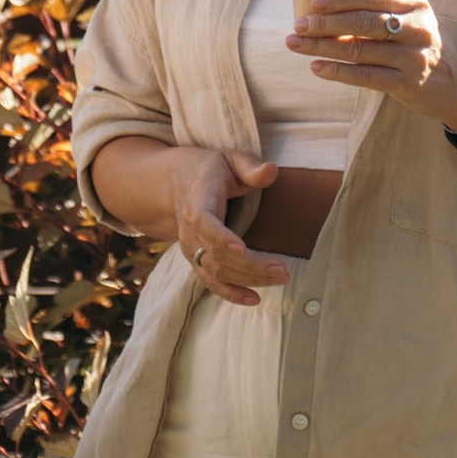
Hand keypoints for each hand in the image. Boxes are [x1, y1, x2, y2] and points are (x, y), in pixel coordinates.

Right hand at [165, 143, 280, 304]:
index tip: (241, 248)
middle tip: (283, 270)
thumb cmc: (210, 169)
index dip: (220, 237)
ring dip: (248, 279)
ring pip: (216, 272)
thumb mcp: (229, 158)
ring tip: (280, 278)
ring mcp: (192, 249)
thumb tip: (271, 171)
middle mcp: (190, 231)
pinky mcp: (197, 260)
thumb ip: (250, 166)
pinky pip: (211, 282)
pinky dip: (231, 293)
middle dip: (250, 265)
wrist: (173, 184)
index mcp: (198, 202)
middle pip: (216, 255)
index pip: (204, 223)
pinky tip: (255, 299)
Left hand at [288, 0, 456, 133]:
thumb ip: (382, 13)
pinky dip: (338, 71)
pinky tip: (317, 67)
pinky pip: (365, 76)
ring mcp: (413, 57)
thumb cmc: (425, 47)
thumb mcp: (413, 21)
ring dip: (323, 46)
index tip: (313, 2)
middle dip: (325, 23)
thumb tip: (328, 7)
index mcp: (416, 5)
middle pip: (363, 21)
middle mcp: (417, 28)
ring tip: (296, 44)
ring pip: (359, 49)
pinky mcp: (407, 84)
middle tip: (297, 24)